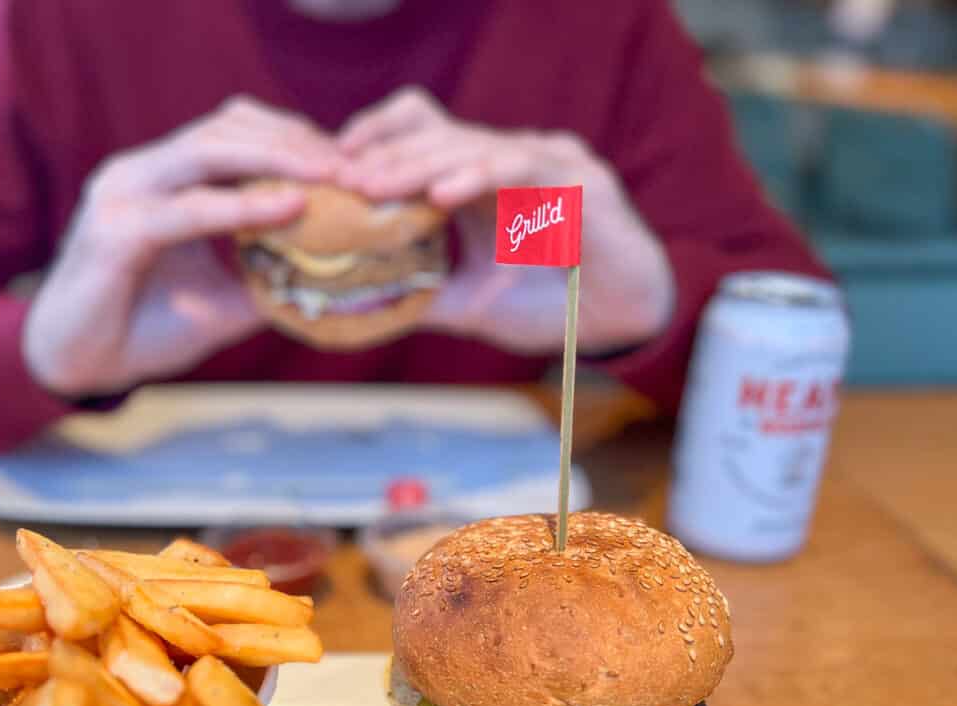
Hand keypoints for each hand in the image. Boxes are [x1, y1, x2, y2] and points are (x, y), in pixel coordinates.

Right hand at [23, 97, 343, 396]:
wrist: (77, 367)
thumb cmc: (144, 329)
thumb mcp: (223, 300)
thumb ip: (269, 277)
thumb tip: (337, 276)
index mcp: (162, 177)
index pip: (233, 131)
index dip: (292, 138)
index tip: (349, 162)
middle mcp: (140, 172)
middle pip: (225, 128)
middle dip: (294, 141)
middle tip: (352, 165)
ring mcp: (123, 194)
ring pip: (207, 152)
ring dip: (275, 159)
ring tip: (330, 177)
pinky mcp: (114, 232)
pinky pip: (188, 210)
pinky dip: (242, 207)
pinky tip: (290, 209)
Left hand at [338, 88, 674, 355]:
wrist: (624, 320)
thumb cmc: (551, 303)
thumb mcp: (469, 300)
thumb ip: (419, 291)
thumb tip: (351, 302)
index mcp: (482, 178)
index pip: (423, 134)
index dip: (377, 141)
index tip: (332, 171)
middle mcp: (511, 159)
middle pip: (439, 138)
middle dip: (385, 159)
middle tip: (339, 180)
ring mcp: (546, 162)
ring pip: (474, 146)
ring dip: (420, 165)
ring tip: (375, 185)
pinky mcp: (578, 179)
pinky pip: (522, 166)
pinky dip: (479, 177)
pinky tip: (441, 193)